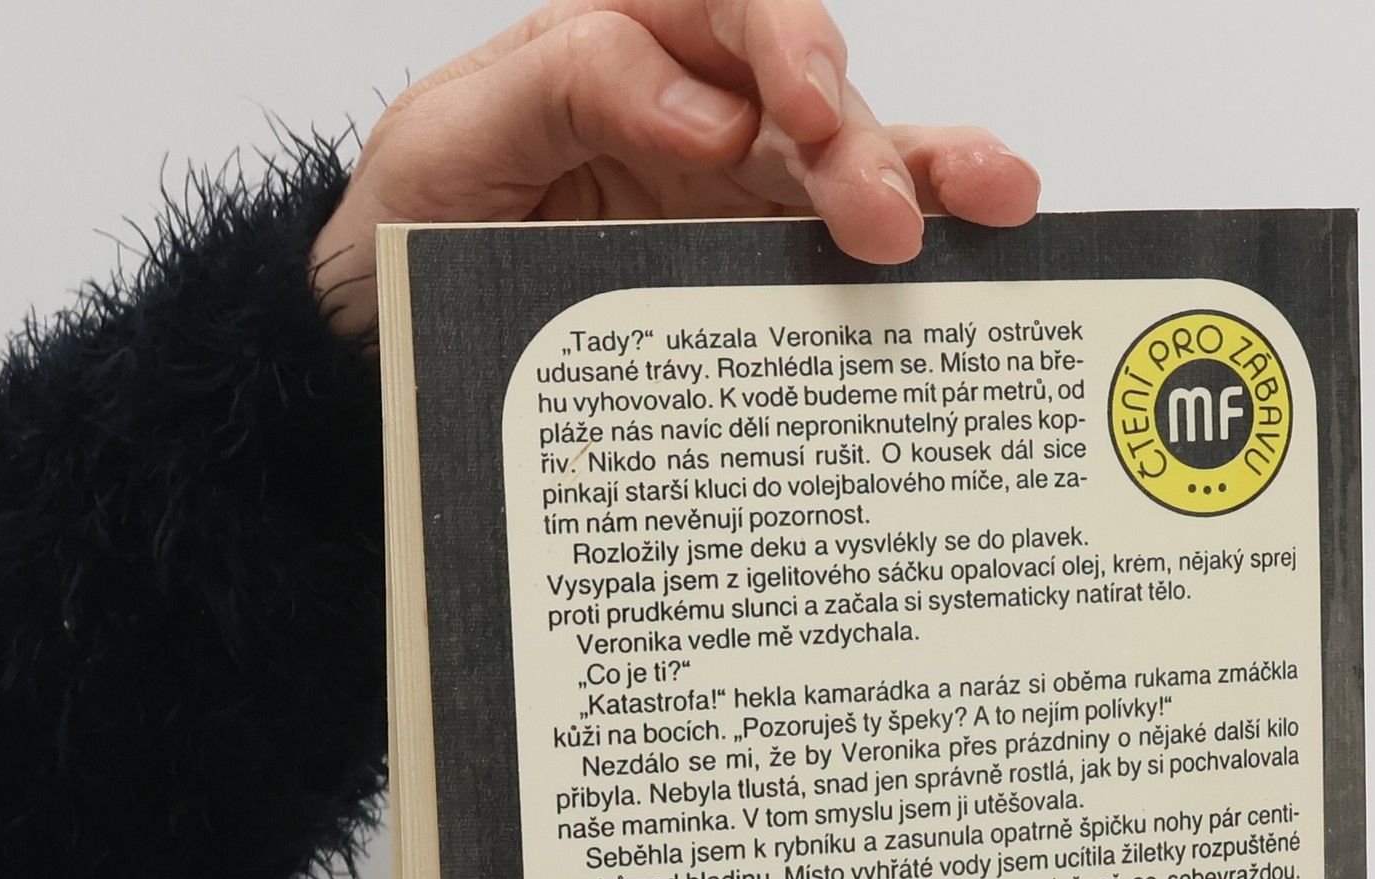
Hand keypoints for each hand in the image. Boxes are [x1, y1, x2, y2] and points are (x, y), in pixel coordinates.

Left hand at [311, 0, 1040, 337]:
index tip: (802, 112)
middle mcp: (691, 112)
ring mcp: (730, 198)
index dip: (780, 48)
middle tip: (887, 215)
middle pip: (806, 97)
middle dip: (862, 142)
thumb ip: (568, 88)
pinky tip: (975, 247)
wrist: (380, 348)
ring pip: (848, 167)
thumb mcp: (452, 140)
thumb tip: (708, 106)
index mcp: (618, 47)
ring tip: (994, 203)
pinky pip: (834, 254)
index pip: (721, 13)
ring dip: (926, 178)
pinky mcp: (747, 276)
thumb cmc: (407, 228)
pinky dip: (913, 248)